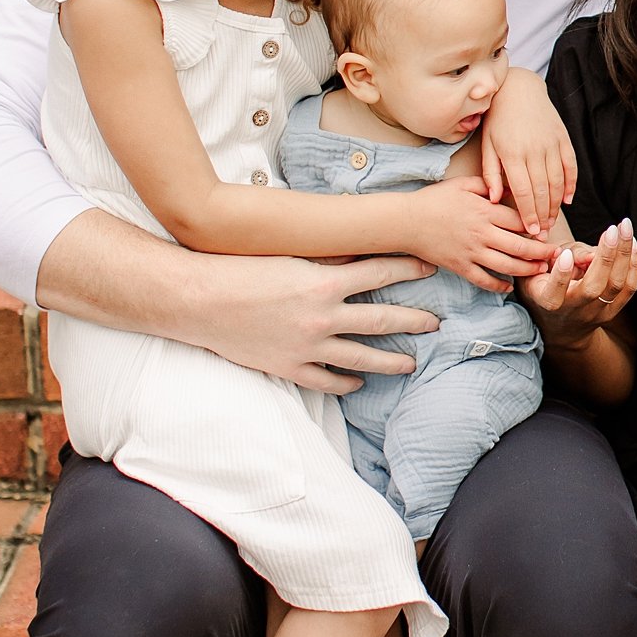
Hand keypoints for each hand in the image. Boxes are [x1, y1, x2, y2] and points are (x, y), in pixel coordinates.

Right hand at [178, 252, 439, 392]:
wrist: (201, 301)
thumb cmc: (240, 270)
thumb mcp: (289, 257)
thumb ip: (325, 261)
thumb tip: (357, 253)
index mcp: (324, 283)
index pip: (380, 274)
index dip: (408, 269)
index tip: (430, 267)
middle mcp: (323, 317)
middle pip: (382, 321)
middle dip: (413, 321)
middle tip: (435, 323)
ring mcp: (308, 347)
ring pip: (362, 358)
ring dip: (391, 361)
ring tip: (411, 363)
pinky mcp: (290, 368)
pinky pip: (327, 381)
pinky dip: (346, 382)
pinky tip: (358, 382)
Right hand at [412, 175, 555, 291]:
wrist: (406, 221)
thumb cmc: (434, 200)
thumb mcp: (462, 184)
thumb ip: (487, 184)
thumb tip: (508, 187)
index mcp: (484, 211)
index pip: (520, 220)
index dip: (537, 226)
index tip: (549, 229)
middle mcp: (482, 233)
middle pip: (520, 246)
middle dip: (542, 252)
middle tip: (556, 255)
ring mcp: (471, 252)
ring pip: (507, 265)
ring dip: (527, 270)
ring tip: (540, 270)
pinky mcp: (460, 266)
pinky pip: (484, 280)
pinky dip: (499, 285)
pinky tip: (509, 287)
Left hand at [481, 68, 577, 236]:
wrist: (518, 88)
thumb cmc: (497, 119)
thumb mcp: (487, 144)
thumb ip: (490, 173)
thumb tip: (495, 200)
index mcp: (512, 153)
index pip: (524, 192)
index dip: (529, 215)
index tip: (531, 232)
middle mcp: (534, 150)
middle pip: (542, 191)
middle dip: (544, 216)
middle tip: (543, 235)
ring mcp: (551, 143)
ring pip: (558, 182)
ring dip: (556, 205)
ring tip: (552, 221)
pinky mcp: (563, 138)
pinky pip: (571, 166)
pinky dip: (571, 185)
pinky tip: (567, 201)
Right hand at [521, 220, 636, 337]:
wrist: (563, 323)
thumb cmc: (546, 285)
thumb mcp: (540, 270)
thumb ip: (558, 259)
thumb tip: (590, 255)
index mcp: (549, 302)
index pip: (554, 293)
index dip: (561, 275)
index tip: (565, 254)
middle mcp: (574, 311)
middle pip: (594, 288)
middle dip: (605, 256)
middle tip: (612, 229)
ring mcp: (596, 313)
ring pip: (617, 286)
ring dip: (624, 254)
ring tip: (625, 229)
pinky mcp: (614, 310)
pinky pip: (630, 288)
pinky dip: (634, 263)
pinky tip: (632, 243)